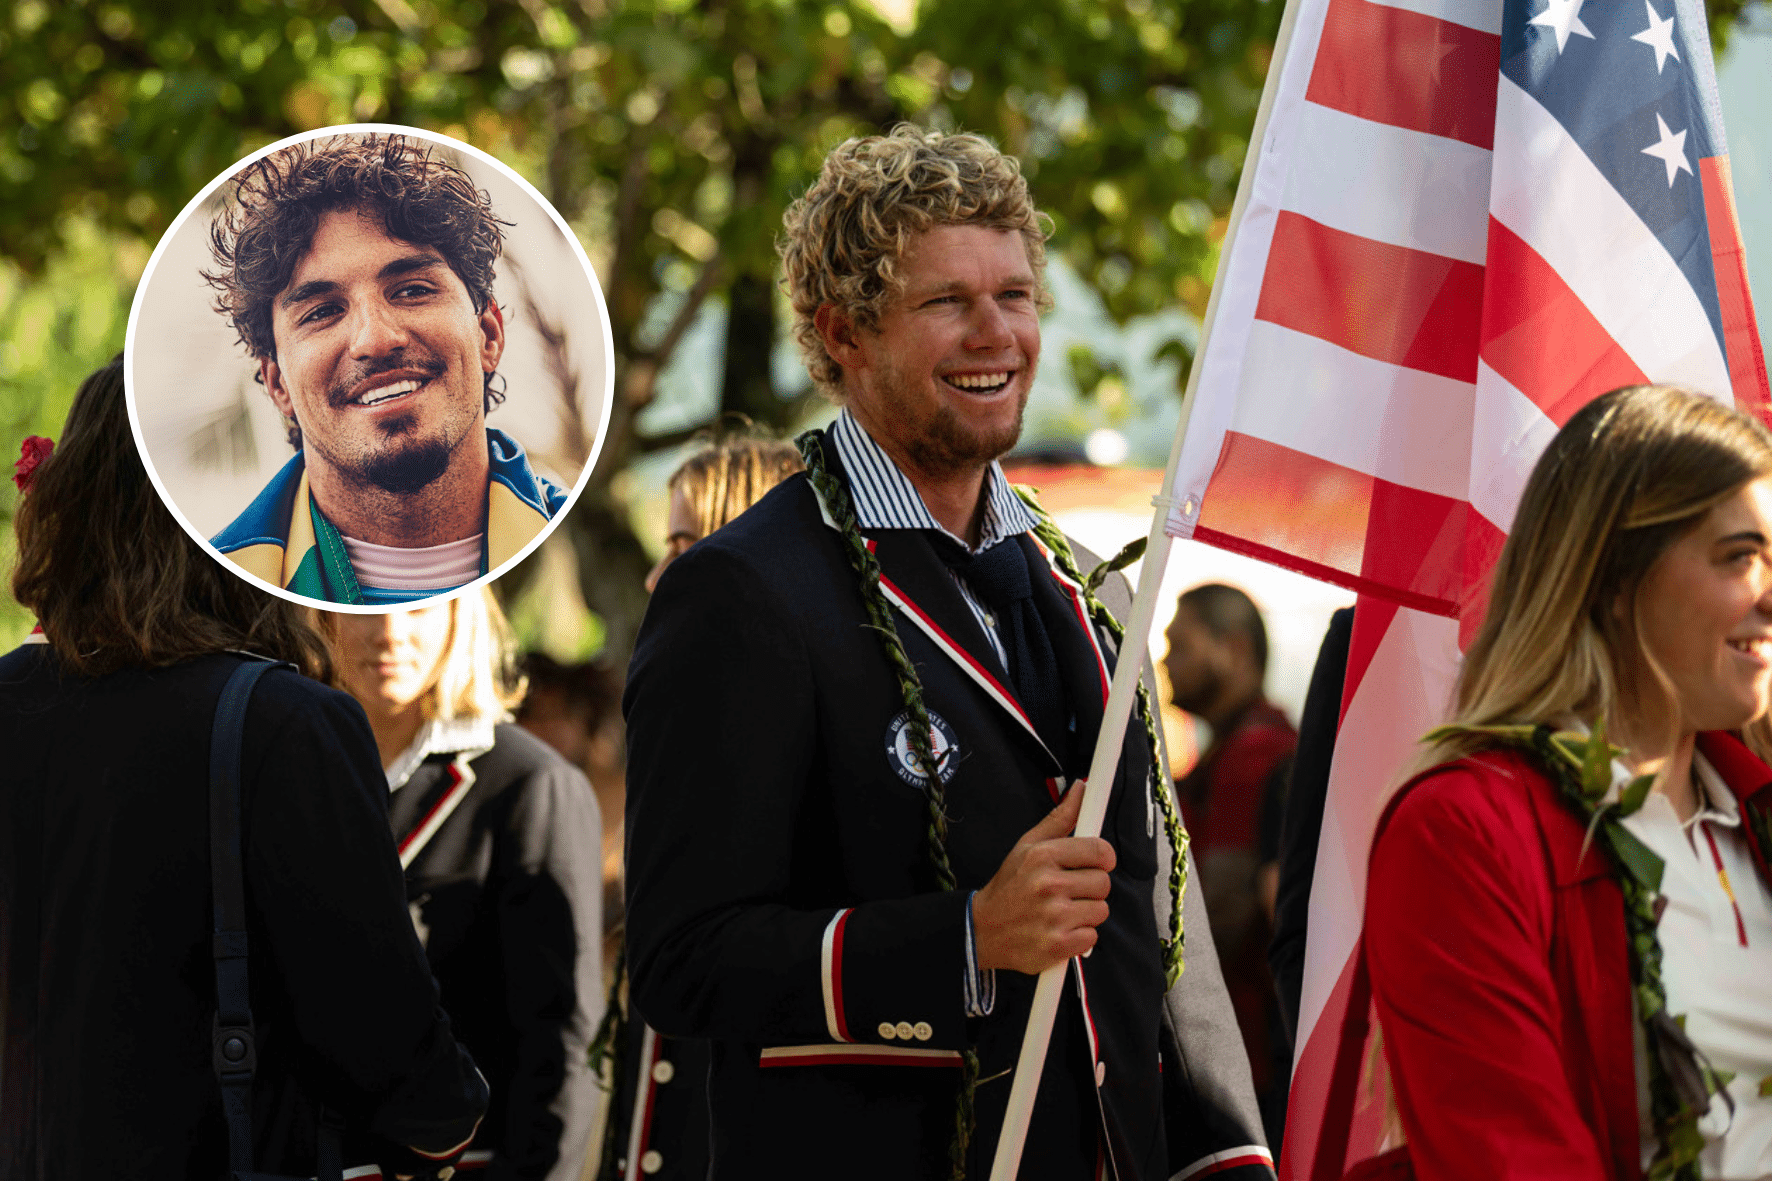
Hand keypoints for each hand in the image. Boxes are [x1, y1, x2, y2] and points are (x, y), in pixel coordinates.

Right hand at [972, 784, 1115, 974]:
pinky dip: (1080, 937)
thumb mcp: (1028, 845)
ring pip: (1101, 911)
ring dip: (1086, 913)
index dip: (1103, 857)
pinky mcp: (1058, 946)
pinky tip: (1060, 930)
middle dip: (1091, 888)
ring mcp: (1054, 917)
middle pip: (1104, 883)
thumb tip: (1082, 788)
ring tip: (1062, 911)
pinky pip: (1092, 937)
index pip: (1100, 851)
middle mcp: (1049, 885)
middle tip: (1070, 890)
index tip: (1098, 862)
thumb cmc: (1009, 886)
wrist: (982, 931)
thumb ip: (1060, 818)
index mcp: (1043, 856)